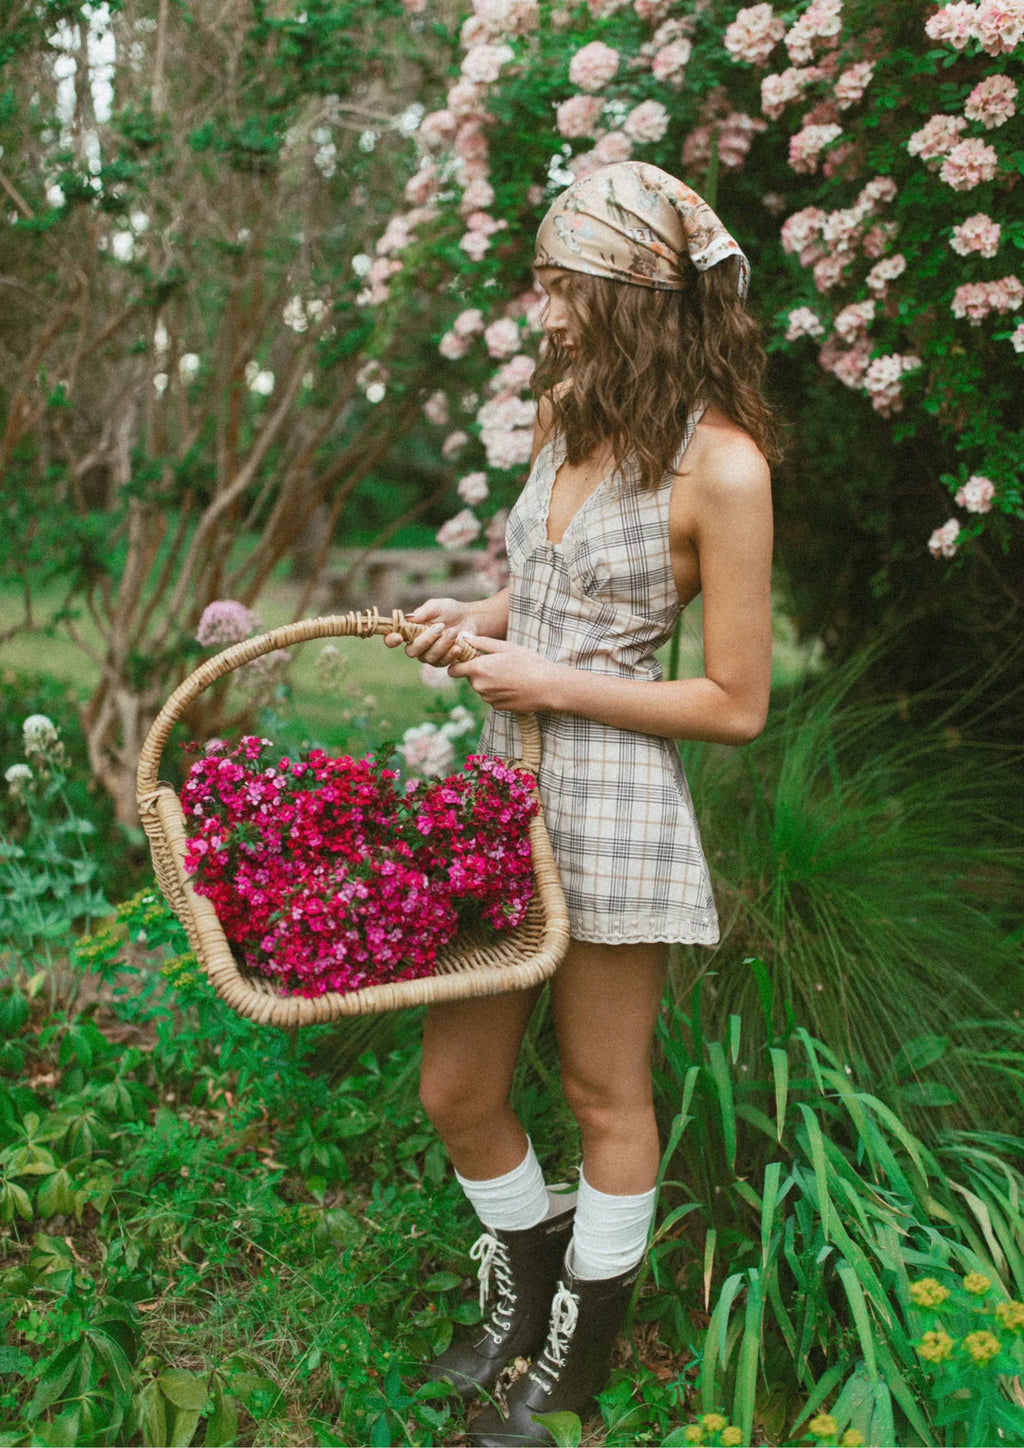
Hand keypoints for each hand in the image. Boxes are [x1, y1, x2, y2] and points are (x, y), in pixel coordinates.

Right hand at [383, 597, 476, 666]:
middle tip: (440, 627)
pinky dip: (450, 655)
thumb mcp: (436, 606)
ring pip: (428, 657)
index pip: (392, 639)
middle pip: (412, 651)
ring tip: (454, 632)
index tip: (398, 637)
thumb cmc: (449, 610)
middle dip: (426, 640)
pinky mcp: (442, 661)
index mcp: (409, 630)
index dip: (391, 640)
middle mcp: (416, 645)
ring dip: (442, 645)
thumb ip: (422, 612)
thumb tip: (408, 618)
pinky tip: (458, 646)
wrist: (470, 618)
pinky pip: (442, 663)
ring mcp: (428, 655)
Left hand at [447, 635, 565, 711]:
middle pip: (469, 678)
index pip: (453, 670)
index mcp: (479, 669)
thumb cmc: (529, 663)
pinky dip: (498, 691)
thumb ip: (481, 643)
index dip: (458, 664)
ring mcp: (488, 699)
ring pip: (481, 688)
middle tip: (498, 663)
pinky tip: (513, 685)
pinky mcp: (497, 707)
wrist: (548, 687)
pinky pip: (491, 697)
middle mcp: (480, 687)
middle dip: (478, 671)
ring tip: (509, 674)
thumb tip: (463, 636)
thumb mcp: (506, 647)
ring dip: (489, 682)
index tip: (467, 659)